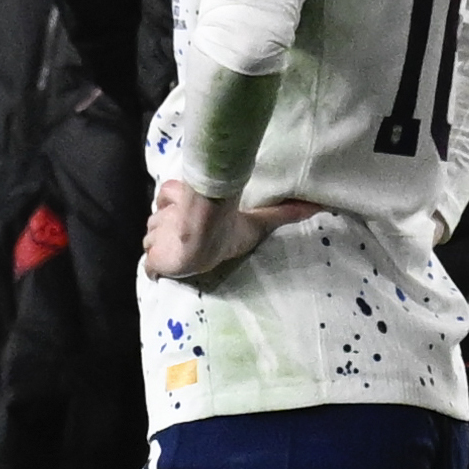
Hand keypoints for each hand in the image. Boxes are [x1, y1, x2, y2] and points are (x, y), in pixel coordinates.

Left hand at [140, 178, 315, 279]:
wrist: (203, 240)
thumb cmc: (228, 228)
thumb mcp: (259, 220)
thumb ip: (283, 212)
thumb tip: (318, 206)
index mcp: (183, 196)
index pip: (167, 196)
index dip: (172, 206)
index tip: (184, 219)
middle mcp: (165, 214)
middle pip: (157, 221)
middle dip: (166, 230)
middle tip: (185, 240)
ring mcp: (156, 235)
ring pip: (151, 239)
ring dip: (161, 246)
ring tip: (181, 254)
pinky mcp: (152, 257)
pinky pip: (150, 265)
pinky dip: (157, 268)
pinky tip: (168, 272)